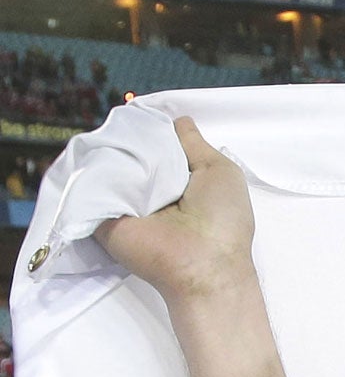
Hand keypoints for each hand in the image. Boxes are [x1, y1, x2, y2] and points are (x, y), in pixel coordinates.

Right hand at [96, 117, 256, 305]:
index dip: (149, 130)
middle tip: (120, 118)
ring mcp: (126, 203)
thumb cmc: (222, 218)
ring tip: (109, 134)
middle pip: (131, 152)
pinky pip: (91, 184)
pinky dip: (91, 167)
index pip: (156, 146)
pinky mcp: (104, 215)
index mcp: (179, 181)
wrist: (203, 265)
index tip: (138, 111)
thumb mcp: (219, 170)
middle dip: (127, 135)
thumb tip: (176, 120)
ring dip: (110, 149)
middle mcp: (151, 191)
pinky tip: (95, 152)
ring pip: (109, 164)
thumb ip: (194, 144)